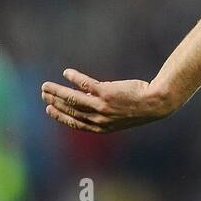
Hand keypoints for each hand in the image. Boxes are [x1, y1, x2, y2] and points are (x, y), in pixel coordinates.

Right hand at [41, 68, 174, 132]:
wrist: (156, 103)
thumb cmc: (140, 107)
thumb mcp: (119, 113)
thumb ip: (102, 109)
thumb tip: (85, 96)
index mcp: (103, 127)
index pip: (76, 123)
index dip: (61, 117)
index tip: (49, 110)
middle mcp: (100, 119)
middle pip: (71, 110)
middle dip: (55, 103)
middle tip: (44, 95)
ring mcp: (102, 106)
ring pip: (73, 99)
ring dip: (57, 92)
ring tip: (46, 86)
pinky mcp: (106, 92)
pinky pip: (85, 84)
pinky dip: (74, 78)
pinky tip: (66, 73)